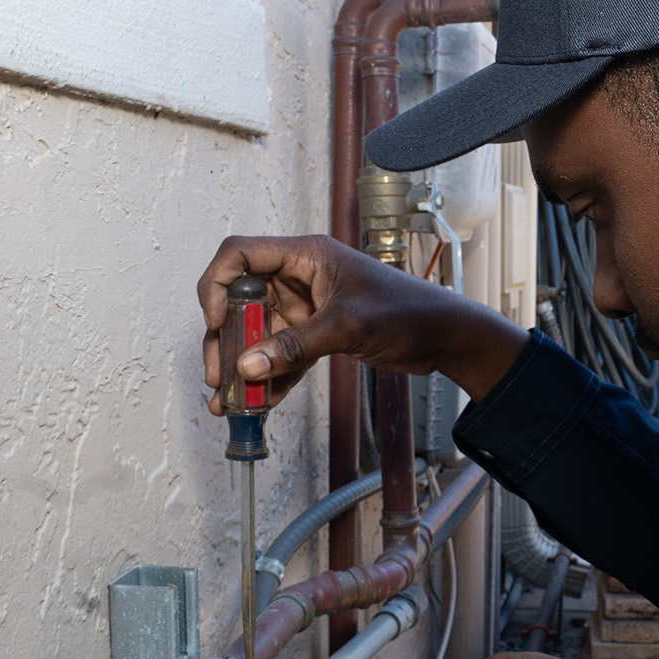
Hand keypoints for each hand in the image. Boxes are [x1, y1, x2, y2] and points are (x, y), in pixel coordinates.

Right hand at [197, 235, 528, 415]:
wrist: (444, 336)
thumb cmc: (409, 311)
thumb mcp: (348, 326)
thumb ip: (296, 345)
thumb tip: (248, 365)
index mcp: (306, 256)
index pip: (241, 255)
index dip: (217, 285)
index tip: (214, 321)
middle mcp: (300, 278)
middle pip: (241, 302)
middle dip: (225, 340)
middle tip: (218, 377)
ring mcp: (307, 308)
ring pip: (258, 334)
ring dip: (242, 366)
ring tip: (231, 401)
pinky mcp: (317, 334)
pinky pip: (282, 355)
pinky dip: (270, 378)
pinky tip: (259, 404)